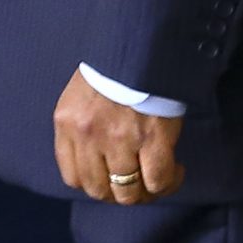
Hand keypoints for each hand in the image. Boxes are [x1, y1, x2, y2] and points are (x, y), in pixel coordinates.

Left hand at [54, 66, 185, 204]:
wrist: (141, 48)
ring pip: (128, 194)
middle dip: (118, 194)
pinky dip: (168, 183)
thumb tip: (96, 164)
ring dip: (144, 193)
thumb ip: (81, 129)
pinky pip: (157, 182)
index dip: (94, 184)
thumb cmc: (113, 70)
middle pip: (99, 191)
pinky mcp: (151, 140)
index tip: (110, 178)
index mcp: (67, 123)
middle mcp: (88, 135)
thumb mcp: (80, 97)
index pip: (72, 177)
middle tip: (136, 182)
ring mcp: (119, 141)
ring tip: (157, 178)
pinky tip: (176, 169)